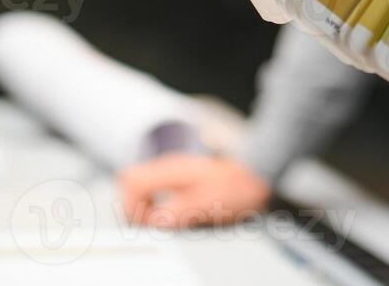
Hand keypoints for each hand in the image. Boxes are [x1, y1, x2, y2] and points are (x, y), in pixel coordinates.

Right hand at [117, 154, 270, 227]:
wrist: (257, 172)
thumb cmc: (235, 187)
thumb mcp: (205, 205)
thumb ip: (176, 212)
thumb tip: (154, 222)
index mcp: (171, 171)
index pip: (131, 181)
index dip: (133, 205)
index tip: (148, 223)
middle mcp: (169, 165)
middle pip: (131, 179)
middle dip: (135, 204)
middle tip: (150, 222)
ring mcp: (175, 167)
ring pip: (143, 182)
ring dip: (146, 202)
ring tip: (161, 219)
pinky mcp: (183, 172)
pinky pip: (158, 184)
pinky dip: (157, 200)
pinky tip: (172, 211)